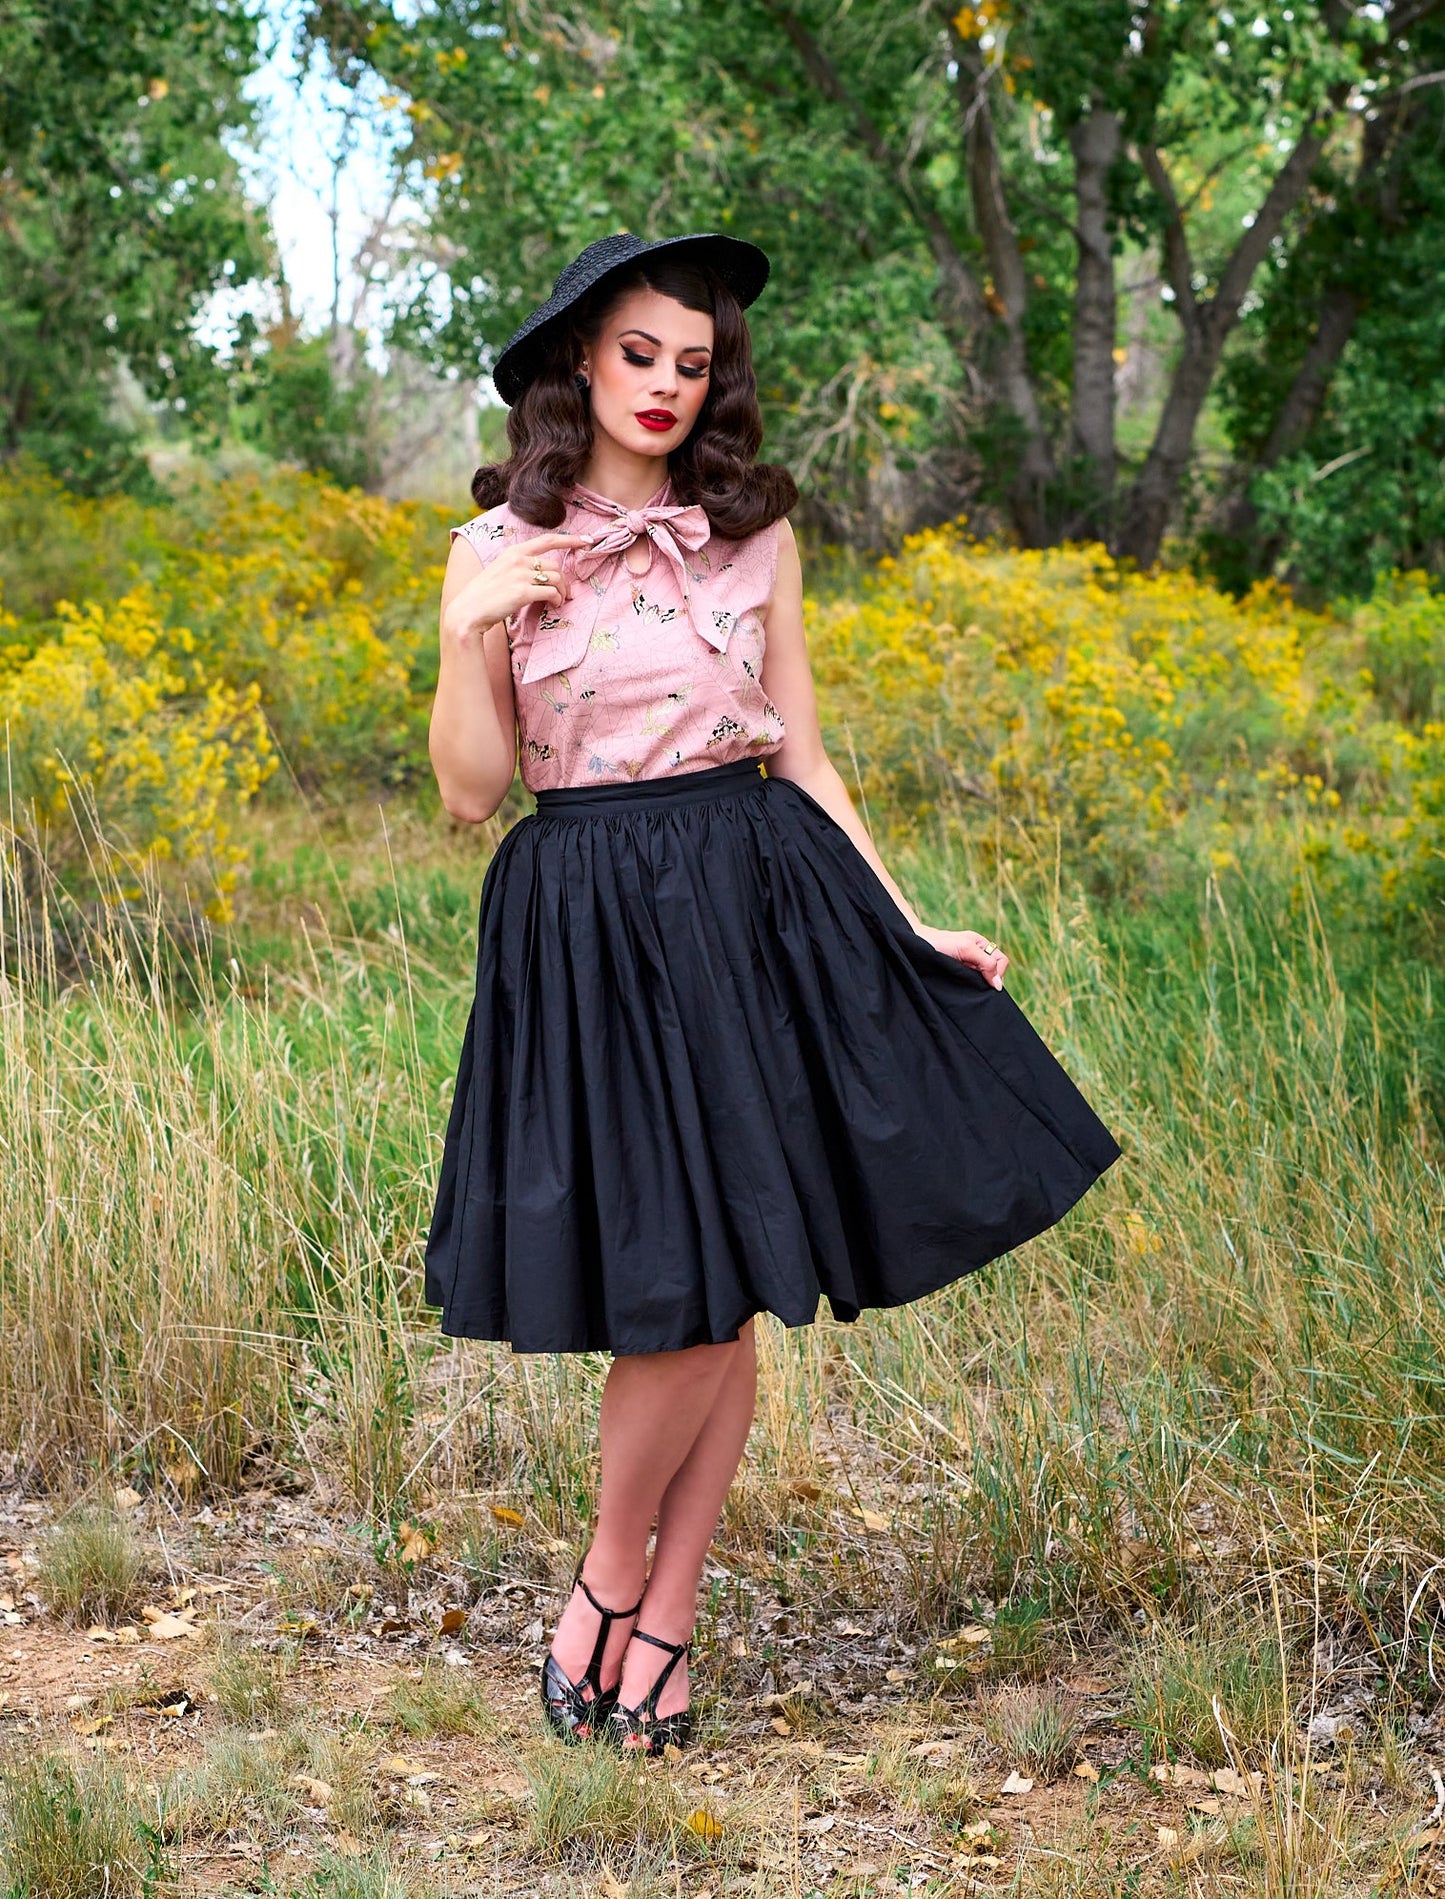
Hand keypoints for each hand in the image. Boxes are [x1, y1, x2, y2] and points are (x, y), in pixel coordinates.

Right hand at [447, 530, 592, 637]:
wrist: (468, 612)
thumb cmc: (485, 595)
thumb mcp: (501, 571)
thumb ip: (519, 567)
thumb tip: (543, 574)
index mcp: (513, 552)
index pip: (547, 540)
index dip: (570, 540)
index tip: (587, 540)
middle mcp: (518, 559)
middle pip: (556, 566)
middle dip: (565, 582)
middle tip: (565, 595)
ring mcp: (520, 575)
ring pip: (557, 579)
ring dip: (563, 592)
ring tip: (559, 602)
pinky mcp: (522, 592)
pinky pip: (552, 593)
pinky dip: (557, 600)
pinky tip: (554, 606)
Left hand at [916, 925, 1009, 989]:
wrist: (915, 947)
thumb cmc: (939, 943)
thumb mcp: (966, 948)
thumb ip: (985, 963)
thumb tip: (998, 985)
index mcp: (981, 945)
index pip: (1001, 960)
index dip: (997, 972)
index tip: (986, 981)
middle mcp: (976, 955)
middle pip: (994, 971)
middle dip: (989, 980)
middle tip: (977, 986)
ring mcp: (967, 966)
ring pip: (982, 980)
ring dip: (978, 985)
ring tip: (967, 986)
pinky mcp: (957, 975)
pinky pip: (971, 984)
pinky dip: (970, 988)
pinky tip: (962, 988)